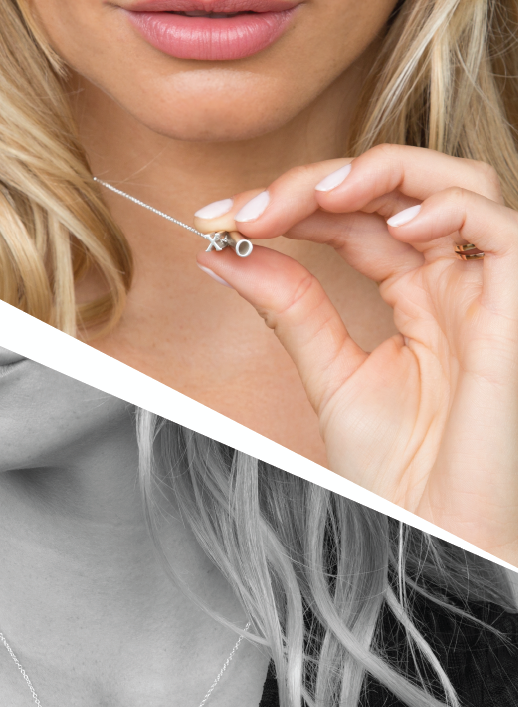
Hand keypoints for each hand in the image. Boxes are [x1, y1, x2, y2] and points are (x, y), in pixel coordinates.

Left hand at [195, 144, 517, 564]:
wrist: (435, 534)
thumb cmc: (399, 472)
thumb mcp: (330, 376)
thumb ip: (289, 309)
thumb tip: (223, 255)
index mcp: (415, 293)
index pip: (354, 218)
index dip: (290, 204)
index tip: (218, 221)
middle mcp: (453, 281)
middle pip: (397, 188)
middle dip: (318, 184)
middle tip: (250, 210)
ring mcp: (486, 292)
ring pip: (460, 183)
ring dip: (385, 172)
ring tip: (318, 198)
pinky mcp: (514, 310)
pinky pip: (502, 229)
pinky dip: (449, 208)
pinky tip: (392, 225)